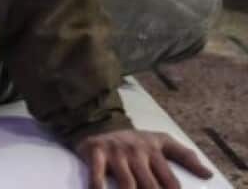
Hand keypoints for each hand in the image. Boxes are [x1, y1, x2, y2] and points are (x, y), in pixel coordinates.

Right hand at [76, 129, 211, 188]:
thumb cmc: (136, 140)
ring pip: (127, 183)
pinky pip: (97, 174)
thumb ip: (185, 156)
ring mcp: (116, 152)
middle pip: (150, 185)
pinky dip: (98, 187)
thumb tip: (208, 175)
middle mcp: (136, 152)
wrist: (100, 123)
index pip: (170, 181)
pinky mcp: (96, 152)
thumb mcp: (161, 141)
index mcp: (154, 151)